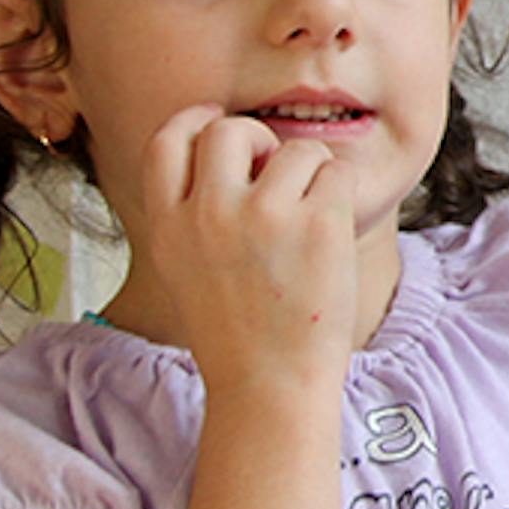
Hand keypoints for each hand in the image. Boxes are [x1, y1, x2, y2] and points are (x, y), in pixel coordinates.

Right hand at [119, 105, 360, 387]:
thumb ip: (192, 211)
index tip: (216, 125)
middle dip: (259, 142)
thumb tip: (226, 148)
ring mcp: (263, 216)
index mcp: (167, 224)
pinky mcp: (316, 224)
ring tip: (308, 222)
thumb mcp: (184, 268)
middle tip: (277, 176)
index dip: (196, 122)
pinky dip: (340, 195)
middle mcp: (208, 213)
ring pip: (295, 149)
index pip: (168, 140)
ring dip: (310, 175)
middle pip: (230, 129)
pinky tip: (331, 234)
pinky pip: (336, 173)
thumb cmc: (238, 331)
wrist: (269, 385)